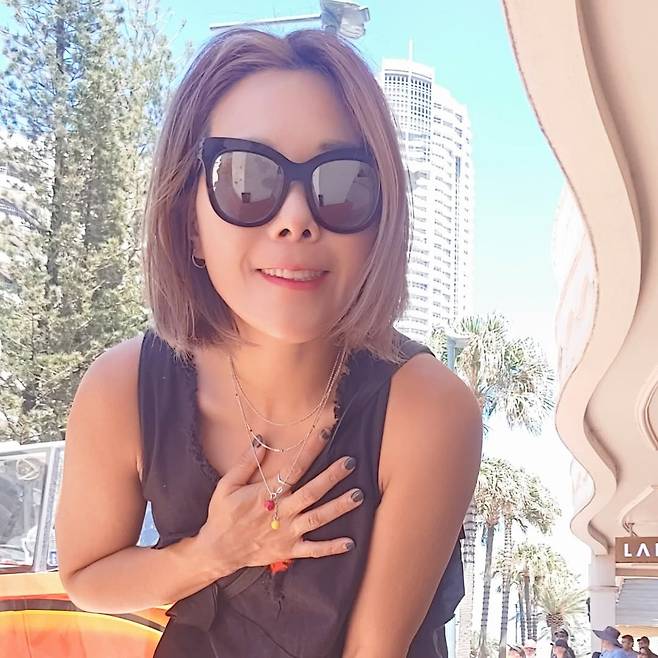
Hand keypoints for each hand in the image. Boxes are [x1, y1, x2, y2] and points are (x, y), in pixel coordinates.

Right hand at [196, 431, 361, 575]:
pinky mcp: (288, 550)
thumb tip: (261, 440)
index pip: (293, 469)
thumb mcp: (226, 486)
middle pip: (311, 492)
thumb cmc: (223, 515)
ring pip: (317, 519)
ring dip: (338, 508)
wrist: (217, 552)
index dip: (310, 451)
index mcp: (266, 495)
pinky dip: (331, 548)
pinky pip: (313, 550)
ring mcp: (286, 533)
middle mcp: (280, 513)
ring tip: (358, 495)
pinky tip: (350, 543)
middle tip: (351, 463)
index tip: (324, 434)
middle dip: (332, 477)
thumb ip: (245, 464)